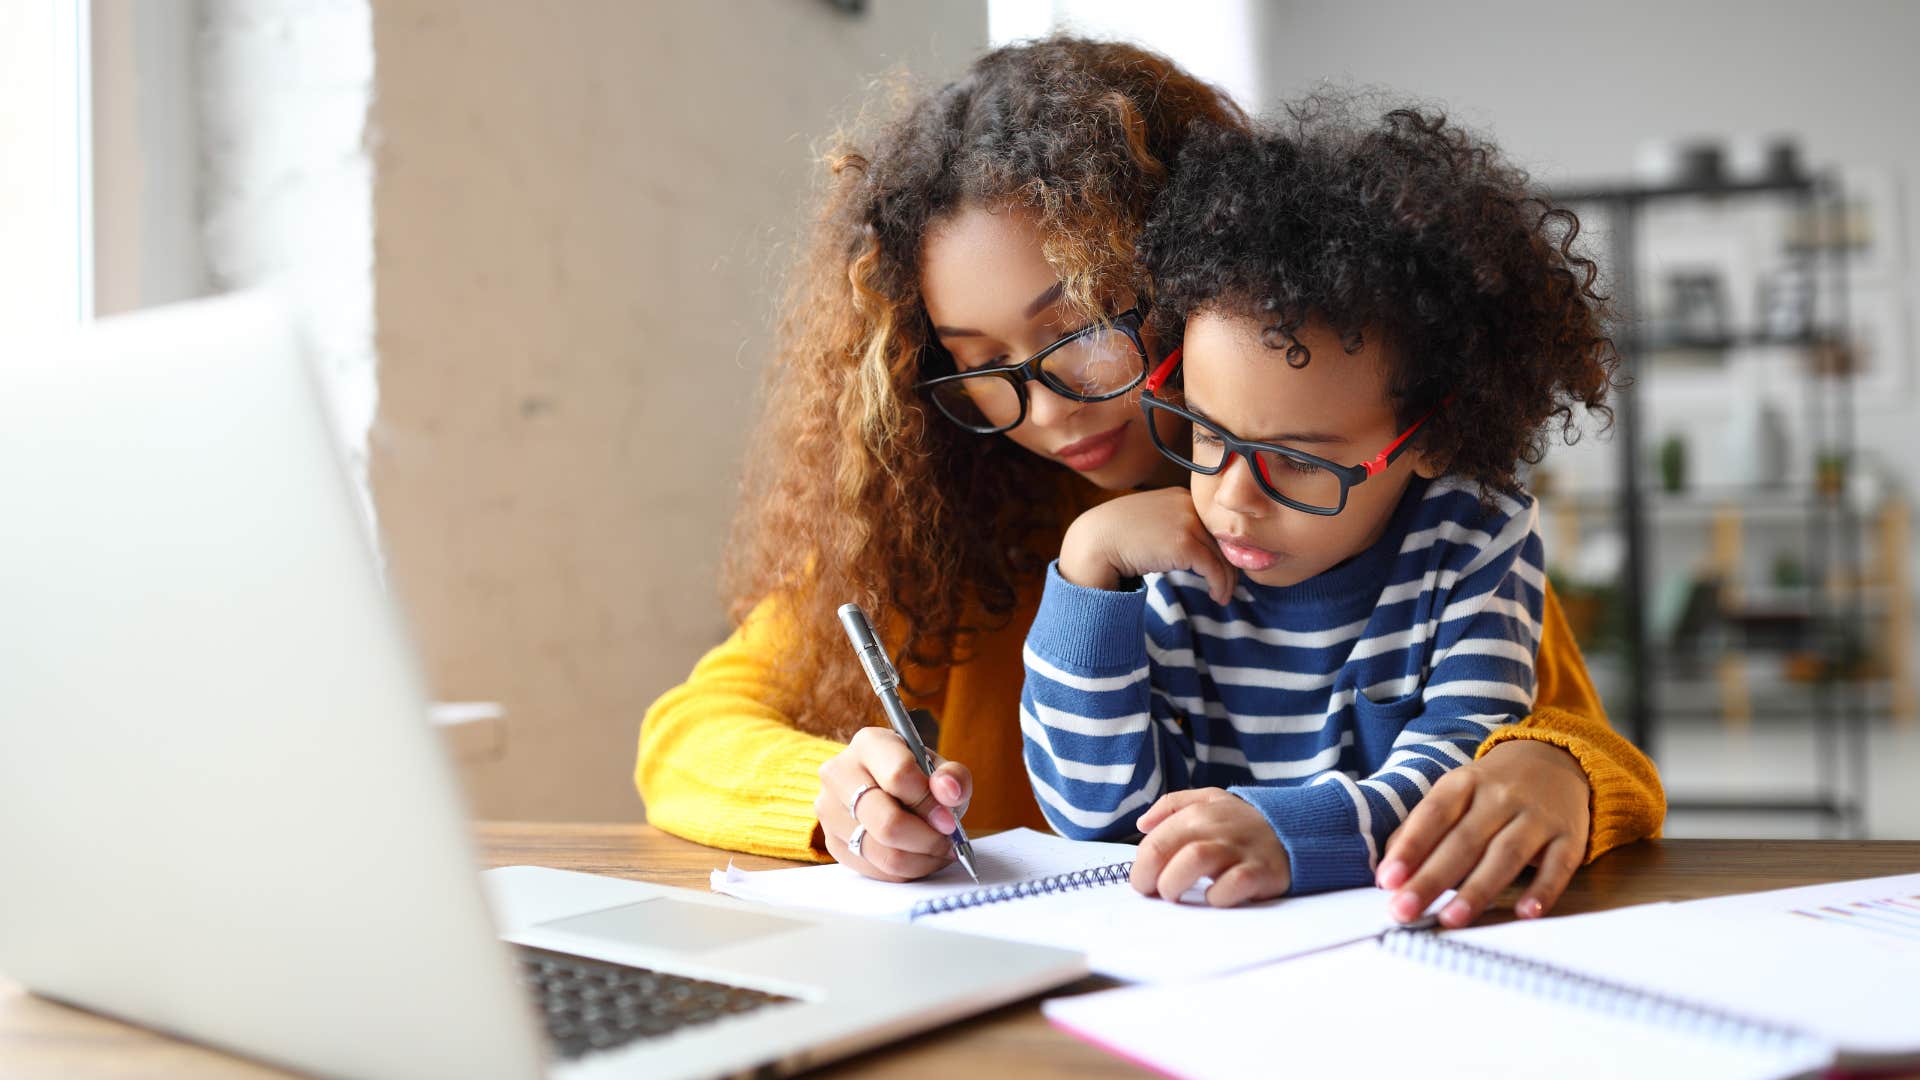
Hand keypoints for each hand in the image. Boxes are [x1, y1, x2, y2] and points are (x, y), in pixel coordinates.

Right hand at [814, 726, 971, 881]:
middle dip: (927, 839)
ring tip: (939, 852)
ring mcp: (830, 810)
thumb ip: (952, 776)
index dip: (930, 804)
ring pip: (882, 852)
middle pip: (887, 822)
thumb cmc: (916, 776)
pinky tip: (920, 858)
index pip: (899, 776)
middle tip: (948, 842)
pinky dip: (905, 871)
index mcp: (869, 743)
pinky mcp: (832, 842)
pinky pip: (875, 869)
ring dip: (921, 860)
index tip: (950, 820)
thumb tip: (948, 792)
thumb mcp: (940, 768)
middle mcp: (839, 773)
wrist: (885, 790)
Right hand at [1058, 488, 1235, 605]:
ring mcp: (1187, 522)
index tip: (1224, 568)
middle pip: (1222, 538)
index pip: (1213, 524)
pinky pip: (1214, 568)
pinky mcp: (1184, 543)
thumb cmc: (1115, 538)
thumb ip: (1171, 528)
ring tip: (1223, 596)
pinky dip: (1220, 585)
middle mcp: (1187, 504)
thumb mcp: (1149, 524)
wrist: (1094, 542)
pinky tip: (1217, 596)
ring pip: (1222, 554)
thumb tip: (1190, 552)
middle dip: (1230, 565)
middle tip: (1230, 586)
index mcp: (1180, 497)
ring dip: (1227, 580)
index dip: (1223, 548)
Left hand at [1129, 788, 1290, 906]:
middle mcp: (1215, 828)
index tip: (1144, 883)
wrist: (1295, 829)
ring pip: (1194, 860)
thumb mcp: (1209, 800)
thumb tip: (1142, 824)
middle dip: (1149, 877)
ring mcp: (1239, 849)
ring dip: (1175, 883)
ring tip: (1175, 896)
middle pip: (1165, 849)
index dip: (1140, 868)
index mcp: (1197, 813)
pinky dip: (1218, 895)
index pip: (1153, 842)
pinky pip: (1233, 884)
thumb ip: (1172, 805)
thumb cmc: (1242, 822)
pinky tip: (1214, 898)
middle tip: (1155, 893)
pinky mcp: (1261, 871)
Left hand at [1377, 740, 1589, 927]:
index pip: (1433, 815)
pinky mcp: (1569, 836)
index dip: (1410, 848)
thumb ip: (1419, 830)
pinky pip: (1557, 866)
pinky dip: (1542, 890)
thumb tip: (1387, 873)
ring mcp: (1537, 816)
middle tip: (1405, 911)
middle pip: (1464, 841)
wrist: (1556, 758)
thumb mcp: (1453, 794)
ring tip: (1451, 919)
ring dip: (1478, 890)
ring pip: (1506, 855)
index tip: (1388, 880)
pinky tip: (1524, 913)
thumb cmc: (1490, 788)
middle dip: (1432, 879)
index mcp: (1463, 783)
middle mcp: (1500, 796)